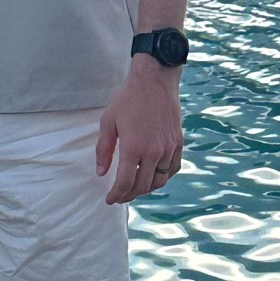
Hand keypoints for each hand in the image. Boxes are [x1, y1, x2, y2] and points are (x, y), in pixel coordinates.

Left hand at [96, 58, 184, 204]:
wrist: (154, 80)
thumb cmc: (128, 98)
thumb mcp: (108, 121)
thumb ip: (104, 149)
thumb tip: (101, 172)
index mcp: (133, 147)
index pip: (125, 183)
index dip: (116, 195)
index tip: (110, 199)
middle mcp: (153, 151)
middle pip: (142, 186)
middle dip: (129, 195)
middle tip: (120, 195)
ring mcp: (168, 148)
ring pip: (159, 180)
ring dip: (146, 188)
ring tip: (135, 187)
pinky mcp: (178, 142)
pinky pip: (173, 168)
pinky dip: (163, 177)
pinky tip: (154, 175)